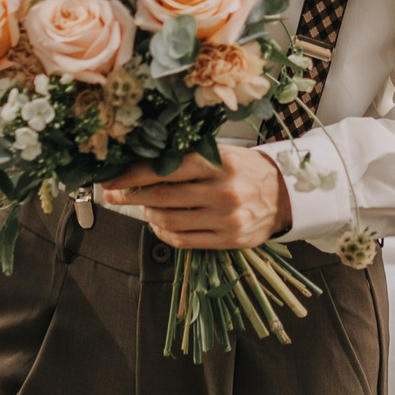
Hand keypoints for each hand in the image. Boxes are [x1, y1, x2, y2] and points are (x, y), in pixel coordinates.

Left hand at [102, 145, 291, 248]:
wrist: (285, 195)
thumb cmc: (247, 171)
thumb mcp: (224, 154)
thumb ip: (189, 158)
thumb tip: (141, 163)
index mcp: (220, 164)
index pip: (166, 168)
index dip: (132, 174)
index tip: (110, 176)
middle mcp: (222, 192)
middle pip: (162, 196)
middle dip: (129, 195)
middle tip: (113, 194)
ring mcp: (225, 219)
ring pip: (169, 220)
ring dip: (147, 214)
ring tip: (143, 206)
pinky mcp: (227, 240)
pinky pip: (183, 240)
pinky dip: (163, 232)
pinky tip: (159, 223)